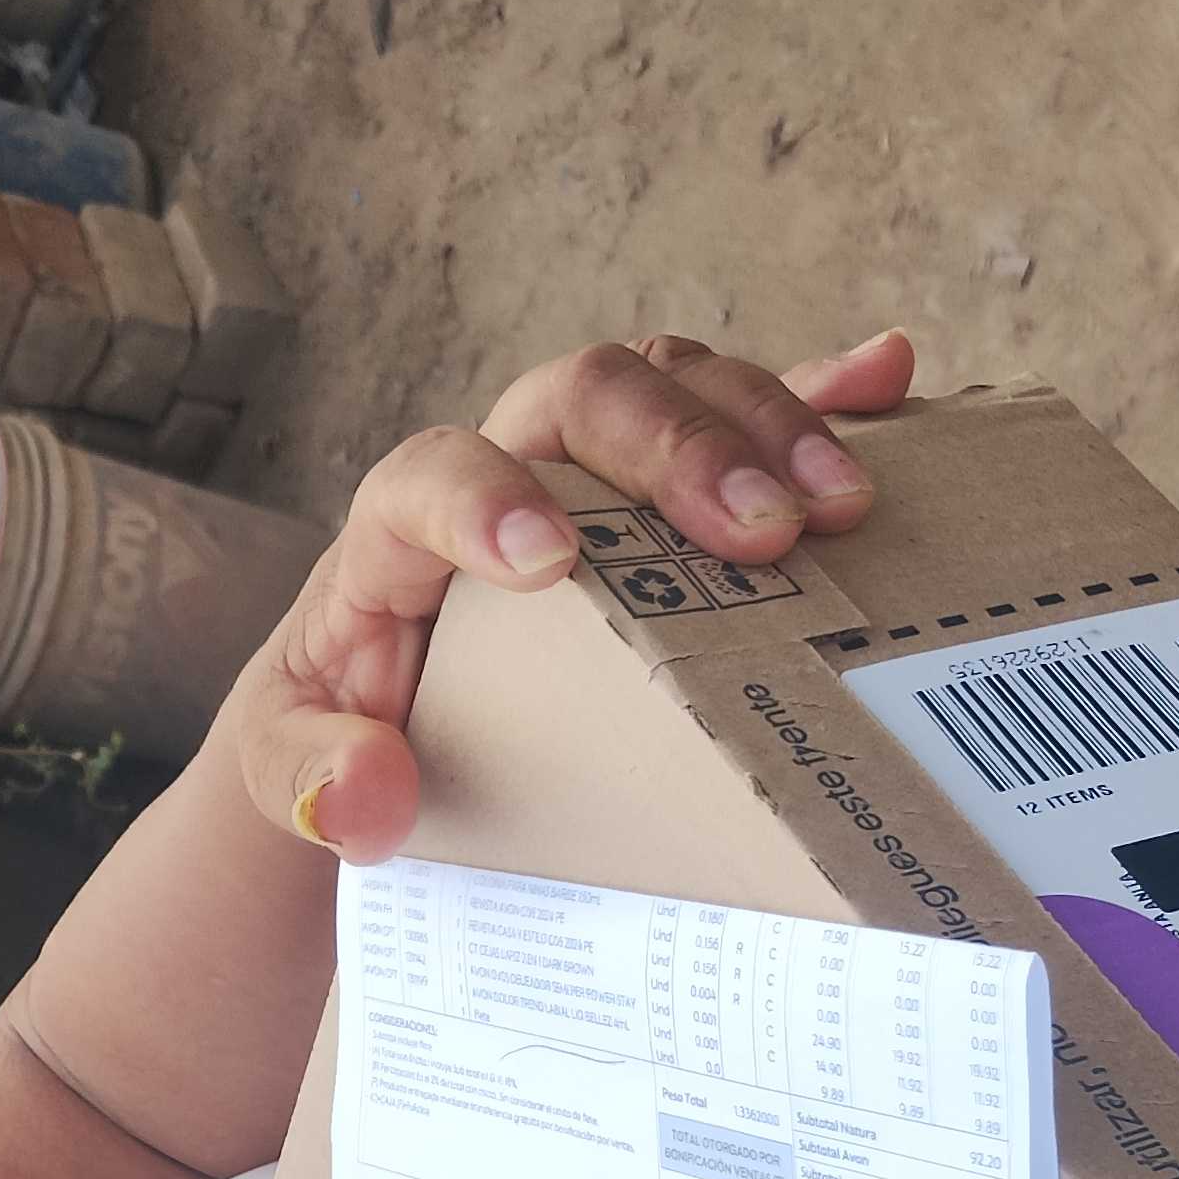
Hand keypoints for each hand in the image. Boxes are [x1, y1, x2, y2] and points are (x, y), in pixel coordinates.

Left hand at [219, 330, 919, 861]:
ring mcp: (591, 477)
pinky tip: (893, 380)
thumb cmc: (332, 742)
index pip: (427, 472)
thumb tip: (366, 798)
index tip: (548, 558)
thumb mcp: (285, 771)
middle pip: (579, 397)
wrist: (368, 733)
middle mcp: (498, 473)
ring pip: (669, 386)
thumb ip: (303, 778)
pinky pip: (744, 421)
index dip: (483, 494)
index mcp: (394, 538)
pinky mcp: (666, 502)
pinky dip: (821, 396)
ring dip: (761, 426)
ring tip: (840, 506)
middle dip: (675, 447)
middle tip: (762, 533)